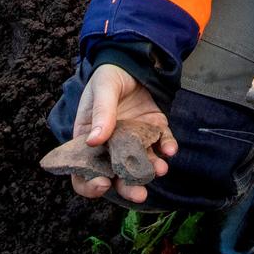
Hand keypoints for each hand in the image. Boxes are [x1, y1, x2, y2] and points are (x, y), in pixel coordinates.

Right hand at [70, 64, 176, 203]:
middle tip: (139, 194)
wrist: (132, 60)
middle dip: (128, 188)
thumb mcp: (102, 89)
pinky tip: (170, 149)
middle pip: (117, 176)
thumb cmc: (108, 76)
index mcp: (89, 141)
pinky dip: (167, 148)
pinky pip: (162, 144)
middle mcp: (112, 147)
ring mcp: (134, 141)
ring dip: (151, 170)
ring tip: (160, 169)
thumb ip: (100, 113)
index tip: (103, 183)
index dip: (90, 184)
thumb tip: (93, 140)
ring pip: (142, 164)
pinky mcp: (154, 130)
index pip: (84, 172)